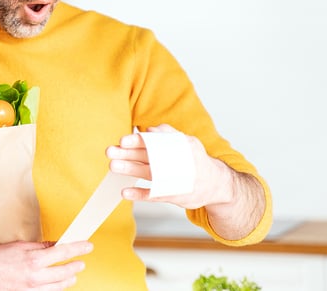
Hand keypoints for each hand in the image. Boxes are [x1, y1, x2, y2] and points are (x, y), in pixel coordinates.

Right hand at [0, 240, 92, 289]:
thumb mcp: (20, 246)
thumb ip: (40, 246)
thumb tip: (56, 245)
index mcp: (34, 259)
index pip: (64, 252)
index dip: (79, 248)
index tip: (88, 246)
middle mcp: (36, 276)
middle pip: (65, 272)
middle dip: (76, 266)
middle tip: (82, 262)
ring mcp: (32, 290)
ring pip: (59, 287)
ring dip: (68, 279)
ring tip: (73, 275)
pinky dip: (55, 289)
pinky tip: (57, 285)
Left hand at [106, 124, 233, 209]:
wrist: (217, 184)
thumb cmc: (196, 160)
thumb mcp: (189, 143)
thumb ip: (169, 135)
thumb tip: (149, 129)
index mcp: (178, 147)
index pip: (155, 142)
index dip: (138, 141)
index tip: (123, 141)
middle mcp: (175, 163)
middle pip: (147, 157)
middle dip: (127, 154)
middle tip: (110, 152)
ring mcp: (174, 181)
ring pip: (148, 173)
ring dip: (129, 169)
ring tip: (113, 166)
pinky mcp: (173, 196)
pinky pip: (154, 195)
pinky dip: (139, 194)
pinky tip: (125, 192)